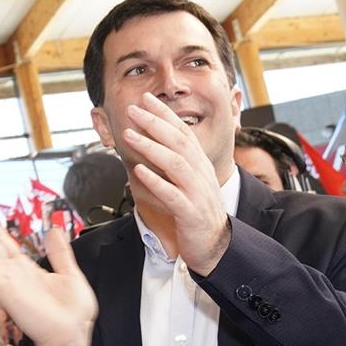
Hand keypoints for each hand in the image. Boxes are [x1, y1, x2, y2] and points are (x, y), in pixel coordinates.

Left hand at [122, 92, 232, 273]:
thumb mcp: (189, 182)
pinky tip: (139, 171)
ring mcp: (197, 193)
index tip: (146, 99)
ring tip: (129, 135)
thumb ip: (176, 162)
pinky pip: (173, 195)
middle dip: (155, 123)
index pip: (183, 132)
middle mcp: (201, 175)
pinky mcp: (191, 213)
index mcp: (200, 165)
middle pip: (179, 142)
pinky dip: (156, 181)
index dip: (165, 114)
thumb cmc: (196, 212)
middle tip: (133, 110)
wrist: (216, 247)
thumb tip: (154, 140)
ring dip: (151, 147)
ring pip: (176, 164)